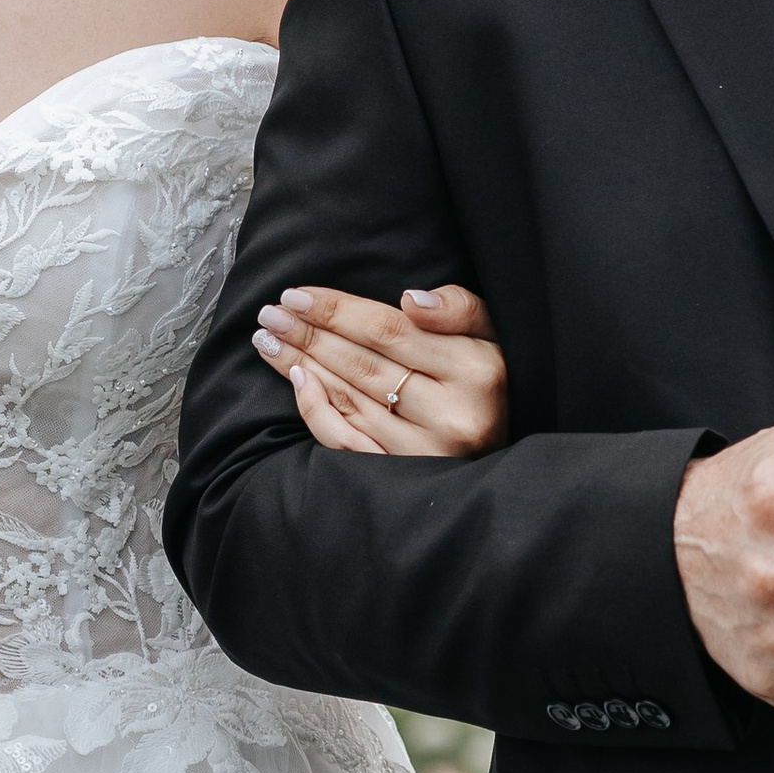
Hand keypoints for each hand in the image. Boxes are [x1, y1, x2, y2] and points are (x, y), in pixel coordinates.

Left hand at [254, 283, 507, 458]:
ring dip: (302, 364)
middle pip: (362, 364)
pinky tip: (295, 380)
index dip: (337, 311)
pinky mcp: (403, 478)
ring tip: (269, 338)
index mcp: (474, 371)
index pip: (388, 332)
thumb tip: (410, 301)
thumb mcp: (491, 334)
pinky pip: (346, 443)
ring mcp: (424, 453)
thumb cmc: (489, 380)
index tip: (296, 295)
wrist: (503, 451)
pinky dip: (315, 411)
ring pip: (349, 400)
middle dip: (308, 334)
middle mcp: (450, 415)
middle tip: (270, 313)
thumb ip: (458, 308)